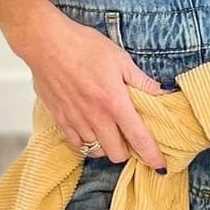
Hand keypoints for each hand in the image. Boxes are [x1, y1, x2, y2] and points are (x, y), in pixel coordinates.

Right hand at [17, 8, 167, 169]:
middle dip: (128, 151)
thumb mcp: (120, 59)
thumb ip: (142, 81)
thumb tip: (163, 93)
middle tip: (130, 138)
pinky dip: (86, 143)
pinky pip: (77, 144)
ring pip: (96, 151)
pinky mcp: (60, 120)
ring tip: (110, 132)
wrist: (46, 43)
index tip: (161, 166)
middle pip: (117, 154)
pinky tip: (91, 130)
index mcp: (115, 103)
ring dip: (106, 146)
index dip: (152, 156)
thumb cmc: (83, 46)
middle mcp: (96, 118)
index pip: (139, 138)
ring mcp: (76, 121)